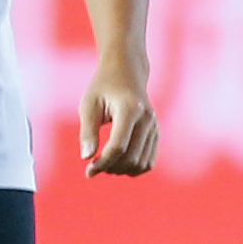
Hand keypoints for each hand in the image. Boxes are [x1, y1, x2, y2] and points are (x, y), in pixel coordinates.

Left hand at [79, 55, 158, 176]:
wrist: (126, 72)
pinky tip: (117, 163)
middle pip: (130, 157)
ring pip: (141, 164)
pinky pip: (148, 162)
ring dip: (122, 170)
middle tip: (93, 165)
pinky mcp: (156, 134)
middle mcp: (147, 119)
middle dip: (110, 167)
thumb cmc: (103, 88)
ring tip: (105, 164)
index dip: (102, 162)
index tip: (88, 169)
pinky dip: (133, 168)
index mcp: (130, 109)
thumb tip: (86, 158)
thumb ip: (87, 131)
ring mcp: (154, 127)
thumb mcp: (88, 105)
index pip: (118, 146)